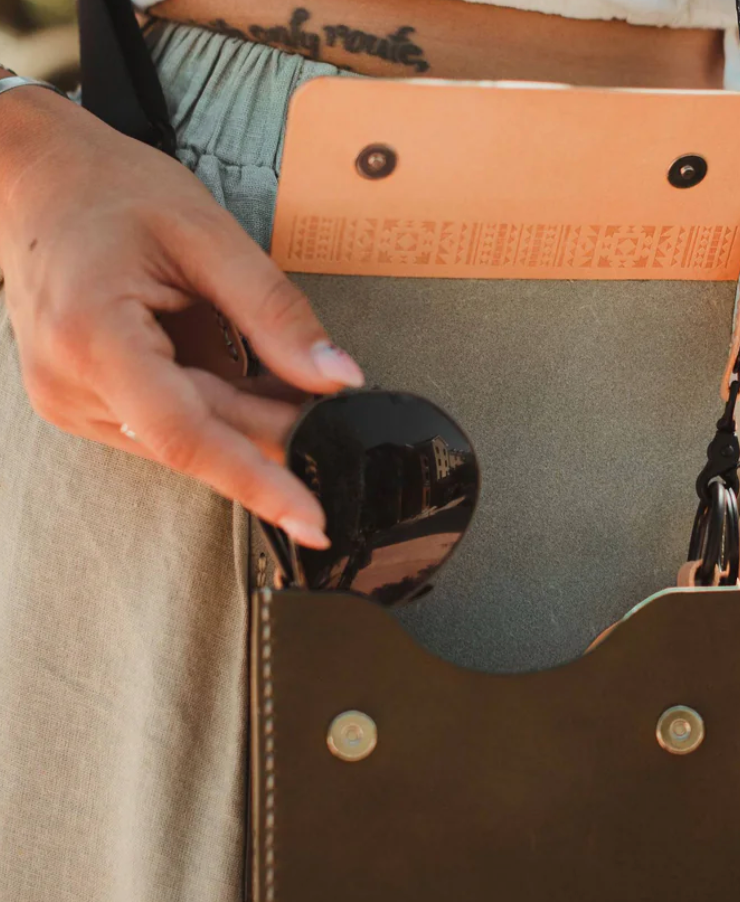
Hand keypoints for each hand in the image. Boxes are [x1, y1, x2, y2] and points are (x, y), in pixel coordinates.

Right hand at [0, 89, 363, 546]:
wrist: (32, 176)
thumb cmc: (111, 190)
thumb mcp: (207, 235)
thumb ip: (275, 314)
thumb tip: (340, 380)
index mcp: (92, 338)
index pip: (186, 436)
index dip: (257, 481)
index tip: (313, 520)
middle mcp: (71, 386)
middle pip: (200, 437)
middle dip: (276, 428)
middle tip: (338, 408)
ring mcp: (72, 402)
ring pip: (189, 439)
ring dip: (249, 417)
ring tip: (286, 374)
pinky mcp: (85, 405)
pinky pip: (170, 426)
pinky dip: (220, 410)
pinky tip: (250, 380)